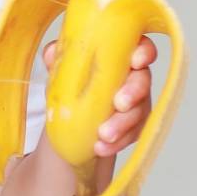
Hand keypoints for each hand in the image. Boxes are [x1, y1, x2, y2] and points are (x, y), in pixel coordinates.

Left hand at [42, 35, 156, 157]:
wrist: (69, 121)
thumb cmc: (72, 84)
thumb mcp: (61, 69)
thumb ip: (56, 56)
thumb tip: (52, 52)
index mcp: (120, 56)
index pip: (141, 48)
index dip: (144, 52)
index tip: (136, 60)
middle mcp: (134, 77)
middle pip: (143, 80)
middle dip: (133, 92)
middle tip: (118, 104)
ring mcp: (138, 104)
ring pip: (139, 112)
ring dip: (122, 124)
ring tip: (103, 135)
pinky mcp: (135, 127)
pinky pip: (132, 135)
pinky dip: (117, 143)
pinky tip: (100, 147)